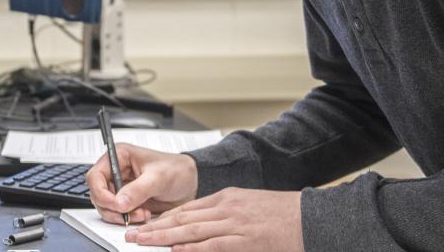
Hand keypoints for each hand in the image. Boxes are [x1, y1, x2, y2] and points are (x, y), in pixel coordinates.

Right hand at [87, 143, 197, 223]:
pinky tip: (143, 214)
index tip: (115, 204)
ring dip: (120, 215)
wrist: (190, 183)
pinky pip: (117, 213)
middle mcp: (116, 172)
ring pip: (105, 206)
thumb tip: (119, 202)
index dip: (100, 192)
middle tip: (129, 212)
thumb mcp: (158, 178)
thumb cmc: (176, 170)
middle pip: (97, 194)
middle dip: (112, 207)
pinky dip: (127, 218)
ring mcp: (121, 187)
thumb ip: (138, 190)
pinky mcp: (127, 201)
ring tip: (141, 214)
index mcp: (119, 157)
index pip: (95, 175)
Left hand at [125, 187, 303, 251]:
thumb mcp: (250, 205)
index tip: (146, 224)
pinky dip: (192, 248)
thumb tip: (204, 227)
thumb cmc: (284, 214)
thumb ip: (226, 213)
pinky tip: (175, 250)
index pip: (187, 208)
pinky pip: (213, 245)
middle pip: (182, 217)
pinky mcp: (245, 241)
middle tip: (133, 234)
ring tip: (142, 241)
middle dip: (155, 227)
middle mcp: (226, 208)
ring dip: (163, 237)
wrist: (311, 217)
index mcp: (227, 197)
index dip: (163, 218)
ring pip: (191, 230)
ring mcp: (235, 224)